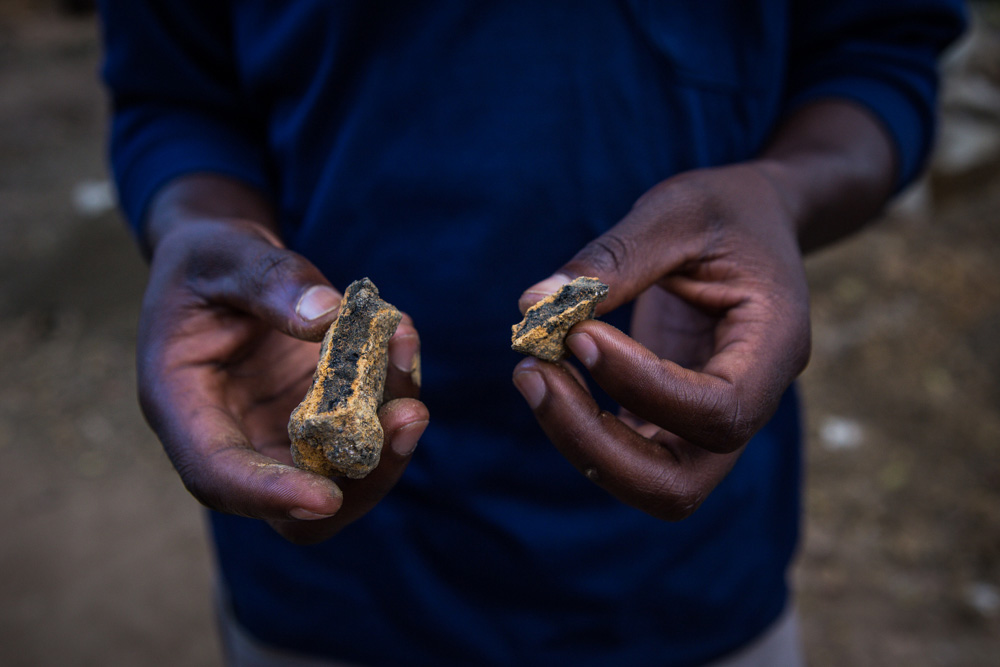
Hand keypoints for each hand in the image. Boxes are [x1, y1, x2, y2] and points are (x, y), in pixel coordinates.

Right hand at [138, 215, 426, 544]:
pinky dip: (393, 391)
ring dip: (390, 430)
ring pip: (345, 473)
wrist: (226, 265)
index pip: (219, 476)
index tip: (325, 497)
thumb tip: (326, 317)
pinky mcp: (324, 418)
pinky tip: (402, 338)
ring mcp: (284, 434)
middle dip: (361, 479)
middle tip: (409, 416)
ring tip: (405, 350)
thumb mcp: (224, 252)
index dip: (269, 495)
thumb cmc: (207, 259)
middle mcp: (236, 437)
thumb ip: (269, 281)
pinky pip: (368, 427)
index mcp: (183, 407)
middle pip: (297, 508)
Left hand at [513, 163, 810, 519]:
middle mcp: (751, 401)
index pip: (719, 410)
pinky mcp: (673, 418)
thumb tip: (533, 304)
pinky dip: (580, 428)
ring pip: (650, 483)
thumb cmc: (723, 209)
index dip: (641, 385)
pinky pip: (628, 455)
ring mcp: (711, 420)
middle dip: (595, 443)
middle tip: (531, 373)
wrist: (752, 221)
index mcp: (775, 347)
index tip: (577, 334)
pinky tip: (547, 374)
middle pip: (680, 482)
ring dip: (579, 441)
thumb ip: (612, 259)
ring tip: (530, 370)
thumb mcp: (676, 211)